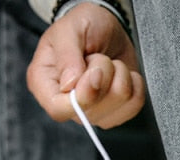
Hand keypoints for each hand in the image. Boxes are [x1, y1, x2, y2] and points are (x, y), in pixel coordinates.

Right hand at [26, 3, 144, 127]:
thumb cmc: (84, 26)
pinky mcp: (114, 112)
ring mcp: (92, 112)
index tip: (95, 73)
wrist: (107, 27)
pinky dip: (134, 85)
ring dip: (120, 77)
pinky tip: (121, 73)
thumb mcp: (70, 29)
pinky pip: (133, 106)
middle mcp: (67, 103)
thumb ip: (68, 56)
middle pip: (91, 111)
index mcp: (45, 84)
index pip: (58, 109)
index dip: (81, 98)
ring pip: (116, 109)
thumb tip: (70, 85)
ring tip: (109, 63)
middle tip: (97, 57)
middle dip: (104, 77)